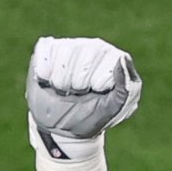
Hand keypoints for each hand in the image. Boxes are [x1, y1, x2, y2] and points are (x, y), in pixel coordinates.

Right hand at [27, 37, 141, 160]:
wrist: (62, 125)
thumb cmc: (93, 115)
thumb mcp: (114, 108)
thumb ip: (128, 87)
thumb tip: (124, 57)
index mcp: (116, 60)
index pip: (106, 65)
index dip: (97, 84)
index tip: (97, 94)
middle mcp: (96, 47)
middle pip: (85, 57)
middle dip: (78, 84)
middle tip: (78, 93)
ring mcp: (72, 45)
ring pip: (64, 52)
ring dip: (60, 80)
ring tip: (64, 88)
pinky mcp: (48, 47)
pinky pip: (45, 51)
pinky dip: (44, 72)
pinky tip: (47, 81)